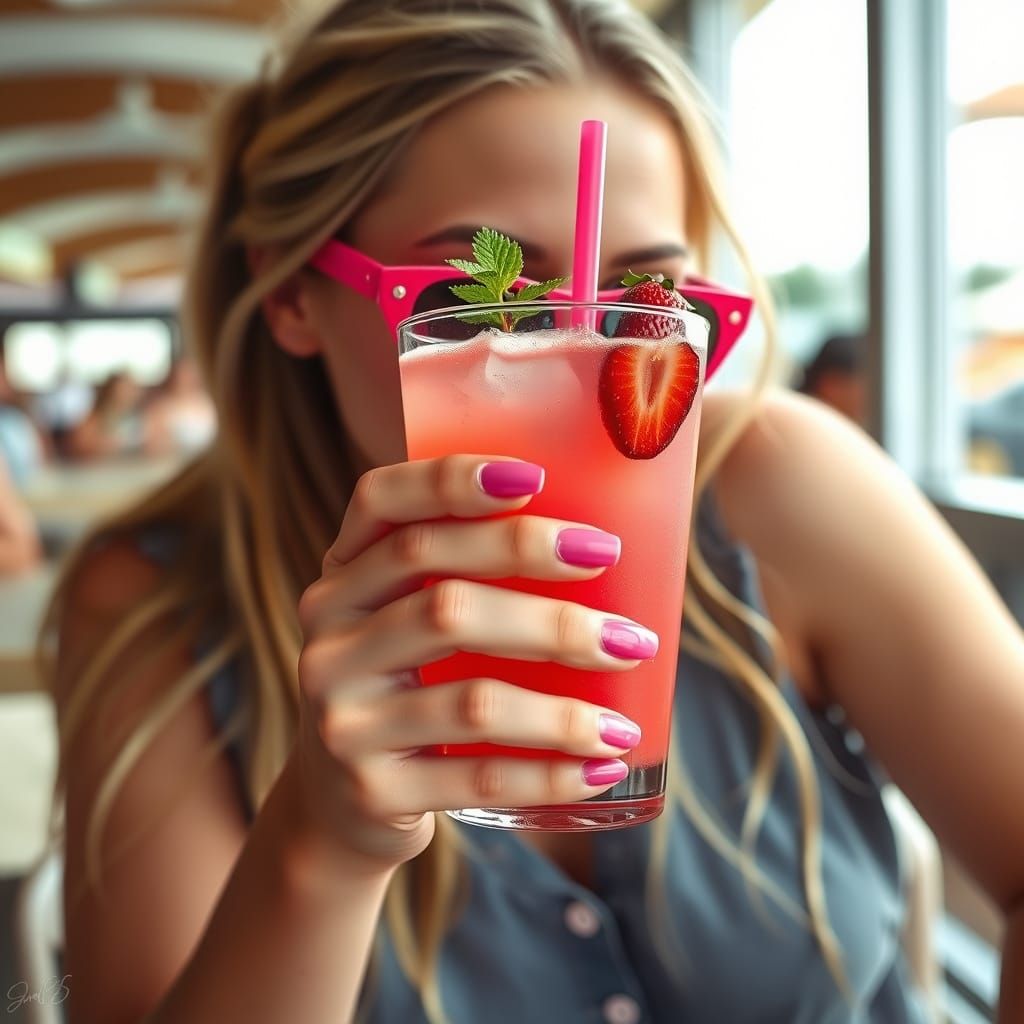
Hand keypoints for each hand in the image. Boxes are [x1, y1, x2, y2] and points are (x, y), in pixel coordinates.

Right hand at [292, 455, 657, 870]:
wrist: (340, 802)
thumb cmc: (404, 688)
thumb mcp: (403, 618)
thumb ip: (460, 575)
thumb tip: (600, 547)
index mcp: (343, 576)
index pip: (381, 504)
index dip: (454, 482)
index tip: (538, 478)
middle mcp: (330, 638)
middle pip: (446, 602)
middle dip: (552, 613)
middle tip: (631, 633)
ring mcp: (343, 718)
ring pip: (472, 701)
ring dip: (564, 712)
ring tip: (626, 722)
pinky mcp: (370, 790)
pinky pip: (478, 779)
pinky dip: (549, 774)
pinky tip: (601, 768)